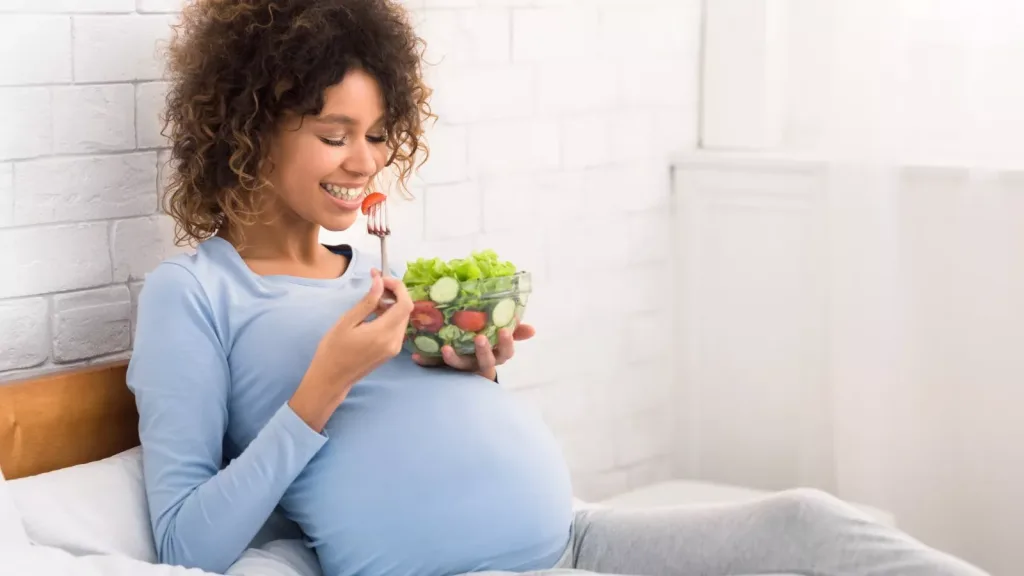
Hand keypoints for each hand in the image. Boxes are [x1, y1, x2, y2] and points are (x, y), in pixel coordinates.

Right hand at [290, 269, 413, 430]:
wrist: (331, 378)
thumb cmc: (333, 350)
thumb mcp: (347, 322)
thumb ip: (367, 302)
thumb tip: (380, 282)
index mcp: (383, 333)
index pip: (405, 304)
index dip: (398, 287)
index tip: (382, 278)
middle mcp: (394, 341)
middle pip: (405, 310)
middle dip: (394, 293)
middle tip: (375, 283)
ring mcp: (394, 348)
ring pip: (402, 319)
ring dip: (392, 304)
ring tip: (372, 298)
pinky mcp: (391, 352)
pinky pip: (396, 328)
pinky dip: (389, 316)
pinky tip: (374, 313)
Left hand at [412, 323, 535, 380]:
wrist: (464, 374)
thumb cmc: (484, 348)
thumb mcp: (499, 340)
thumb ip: (514, 332)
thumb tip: (532, 330)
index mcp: (495, 356)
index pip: (506, 352)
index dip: (506, 343)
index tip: (503, 330)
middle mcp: (480, 365)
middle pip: (485, 362)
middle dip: (483, 351)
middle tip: (479, 338)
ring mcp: (463, 371)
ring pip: (461, 368)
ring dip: (454, 359)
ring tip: (446, 348)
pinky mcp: (446, 372)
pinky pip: (435, 369)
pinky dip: (427, 362)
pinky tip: (416, 357)